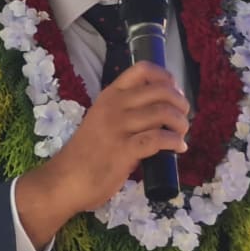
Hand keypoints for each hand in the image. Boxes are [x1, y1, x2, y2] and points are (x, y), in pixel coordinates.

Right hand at [14, 62, 189, 248]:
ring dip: (180, 123)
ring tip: (182, 133)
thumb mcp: (101, 120)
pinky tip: (179, 148)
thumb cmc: (85, 153)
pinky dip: (175, 142)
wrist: (65, 180)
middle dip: (180, 102)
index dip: (166, 77)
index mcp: (110, 95)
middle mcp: (114, 106)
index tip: (174, 91)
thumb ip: (124, 114)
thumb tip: (157, 115)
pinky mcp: (124, 150)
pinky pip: (158, 139)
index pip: (142, 70)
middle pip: (160, 91)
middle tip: (184, 116)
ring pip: (162, 112)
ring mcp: (119, 127)